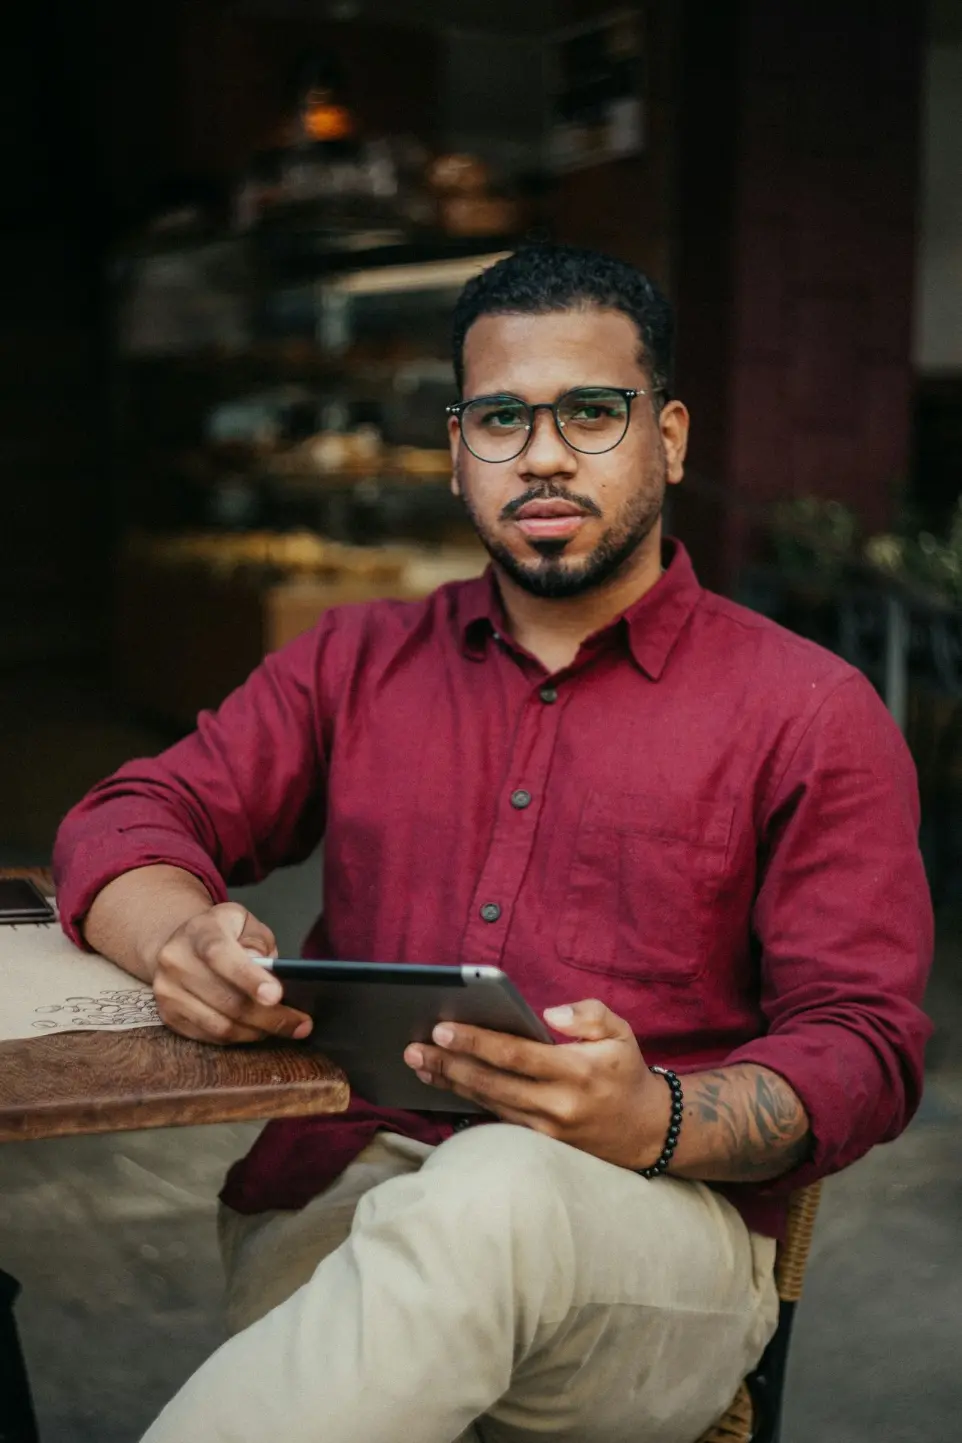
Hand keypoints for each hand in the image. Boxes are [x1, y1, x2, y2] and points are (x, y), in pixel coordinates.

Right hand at [149, 902, 312, 1045]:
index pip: (221, 955)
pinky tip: (257, 1031)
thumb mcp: (243, 922)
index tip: (276, 995)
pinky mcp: (168, 1016)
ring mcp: (168, 991)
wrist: (178, 944)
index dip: (249, 978)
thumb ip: (258, 942)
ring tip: (284, 1028)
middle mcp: (176, 961)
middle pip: (226, 999)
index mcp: (199, 931)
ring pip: (220, 1025)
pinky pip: (210, 1037)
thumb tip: (268, 973)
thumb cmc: (221, 933)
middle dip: (269, 1016)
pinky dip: (239, 1037)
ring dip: (257, 1032)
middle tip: (301, 1024)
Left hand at [404, 999, 670, 1170]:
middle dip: (449, 1064)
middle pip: (492, 1082)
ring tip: (419, 1065)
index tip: (442, 1029)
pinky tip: (446, 1087)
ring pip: (489, 1103)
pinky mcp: (541, 1144)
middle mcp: (558, 1104)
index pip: (515, 1054)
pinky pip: (498, 1119)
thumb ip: (588, 1014)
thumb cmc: (626, 1072)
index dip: (476, 1042)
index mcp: (576, 1071)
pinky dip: (469, 1102)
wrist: (647, 1131)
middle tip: (414, 1049)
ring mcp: (547, 1130)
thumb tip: (549, 1013)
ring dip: (451, 1083)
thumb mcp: (621, 1032)